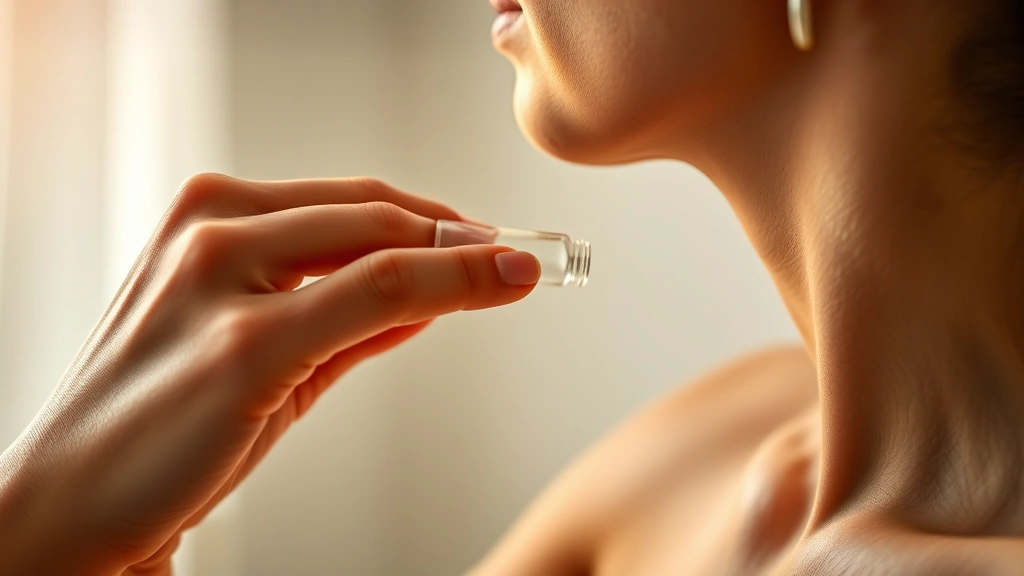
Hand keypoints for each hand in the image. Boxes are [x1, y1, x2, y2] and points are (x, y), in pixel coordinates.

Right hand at [0, 174, 539, 574]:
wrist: (73, 504)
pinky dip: (449, 285)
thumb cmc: (166, 425)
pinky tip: (494, 285)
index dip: (434, 220)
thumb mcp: (263, 347)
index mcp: (209, 214)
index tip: (488, 242)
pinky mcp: (244, 342)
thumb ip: (347, 312)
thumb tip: (432, 287)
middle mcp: (212, 228)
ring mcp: (222, 277)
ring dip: (465, 254)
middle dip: (460, 233)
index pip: (351, 201)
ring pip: (383, 243)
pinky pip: (375, 292)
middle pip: (374, 211)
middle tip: (519, 256)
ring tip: (518, 270)